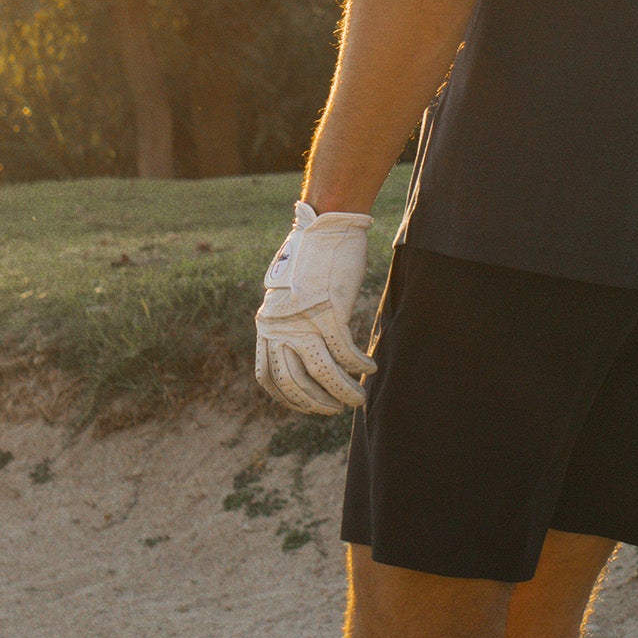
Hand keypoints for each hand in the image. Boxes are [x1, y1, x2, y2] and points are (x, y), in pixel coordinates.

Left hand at [255, 202, 374, 414]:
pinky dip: (359, 366)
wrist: (325, 228)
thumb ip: (288, 320)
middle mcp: (281, 326)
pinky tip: (369, 368)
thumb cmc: (310, 259)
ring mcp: (305, 320)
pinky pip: (346, 352)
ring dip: (343, 392)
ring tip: (358, 398)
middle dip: (316, 403)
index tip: (306, 405)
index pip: (268, 376)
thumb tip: (297, 344)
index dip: (287, 397)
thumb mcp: (288, 294)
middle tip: (335, 409)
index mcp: (268, 324)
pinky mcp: (329, 311)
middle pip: (294, 383)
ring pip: (323, 373)